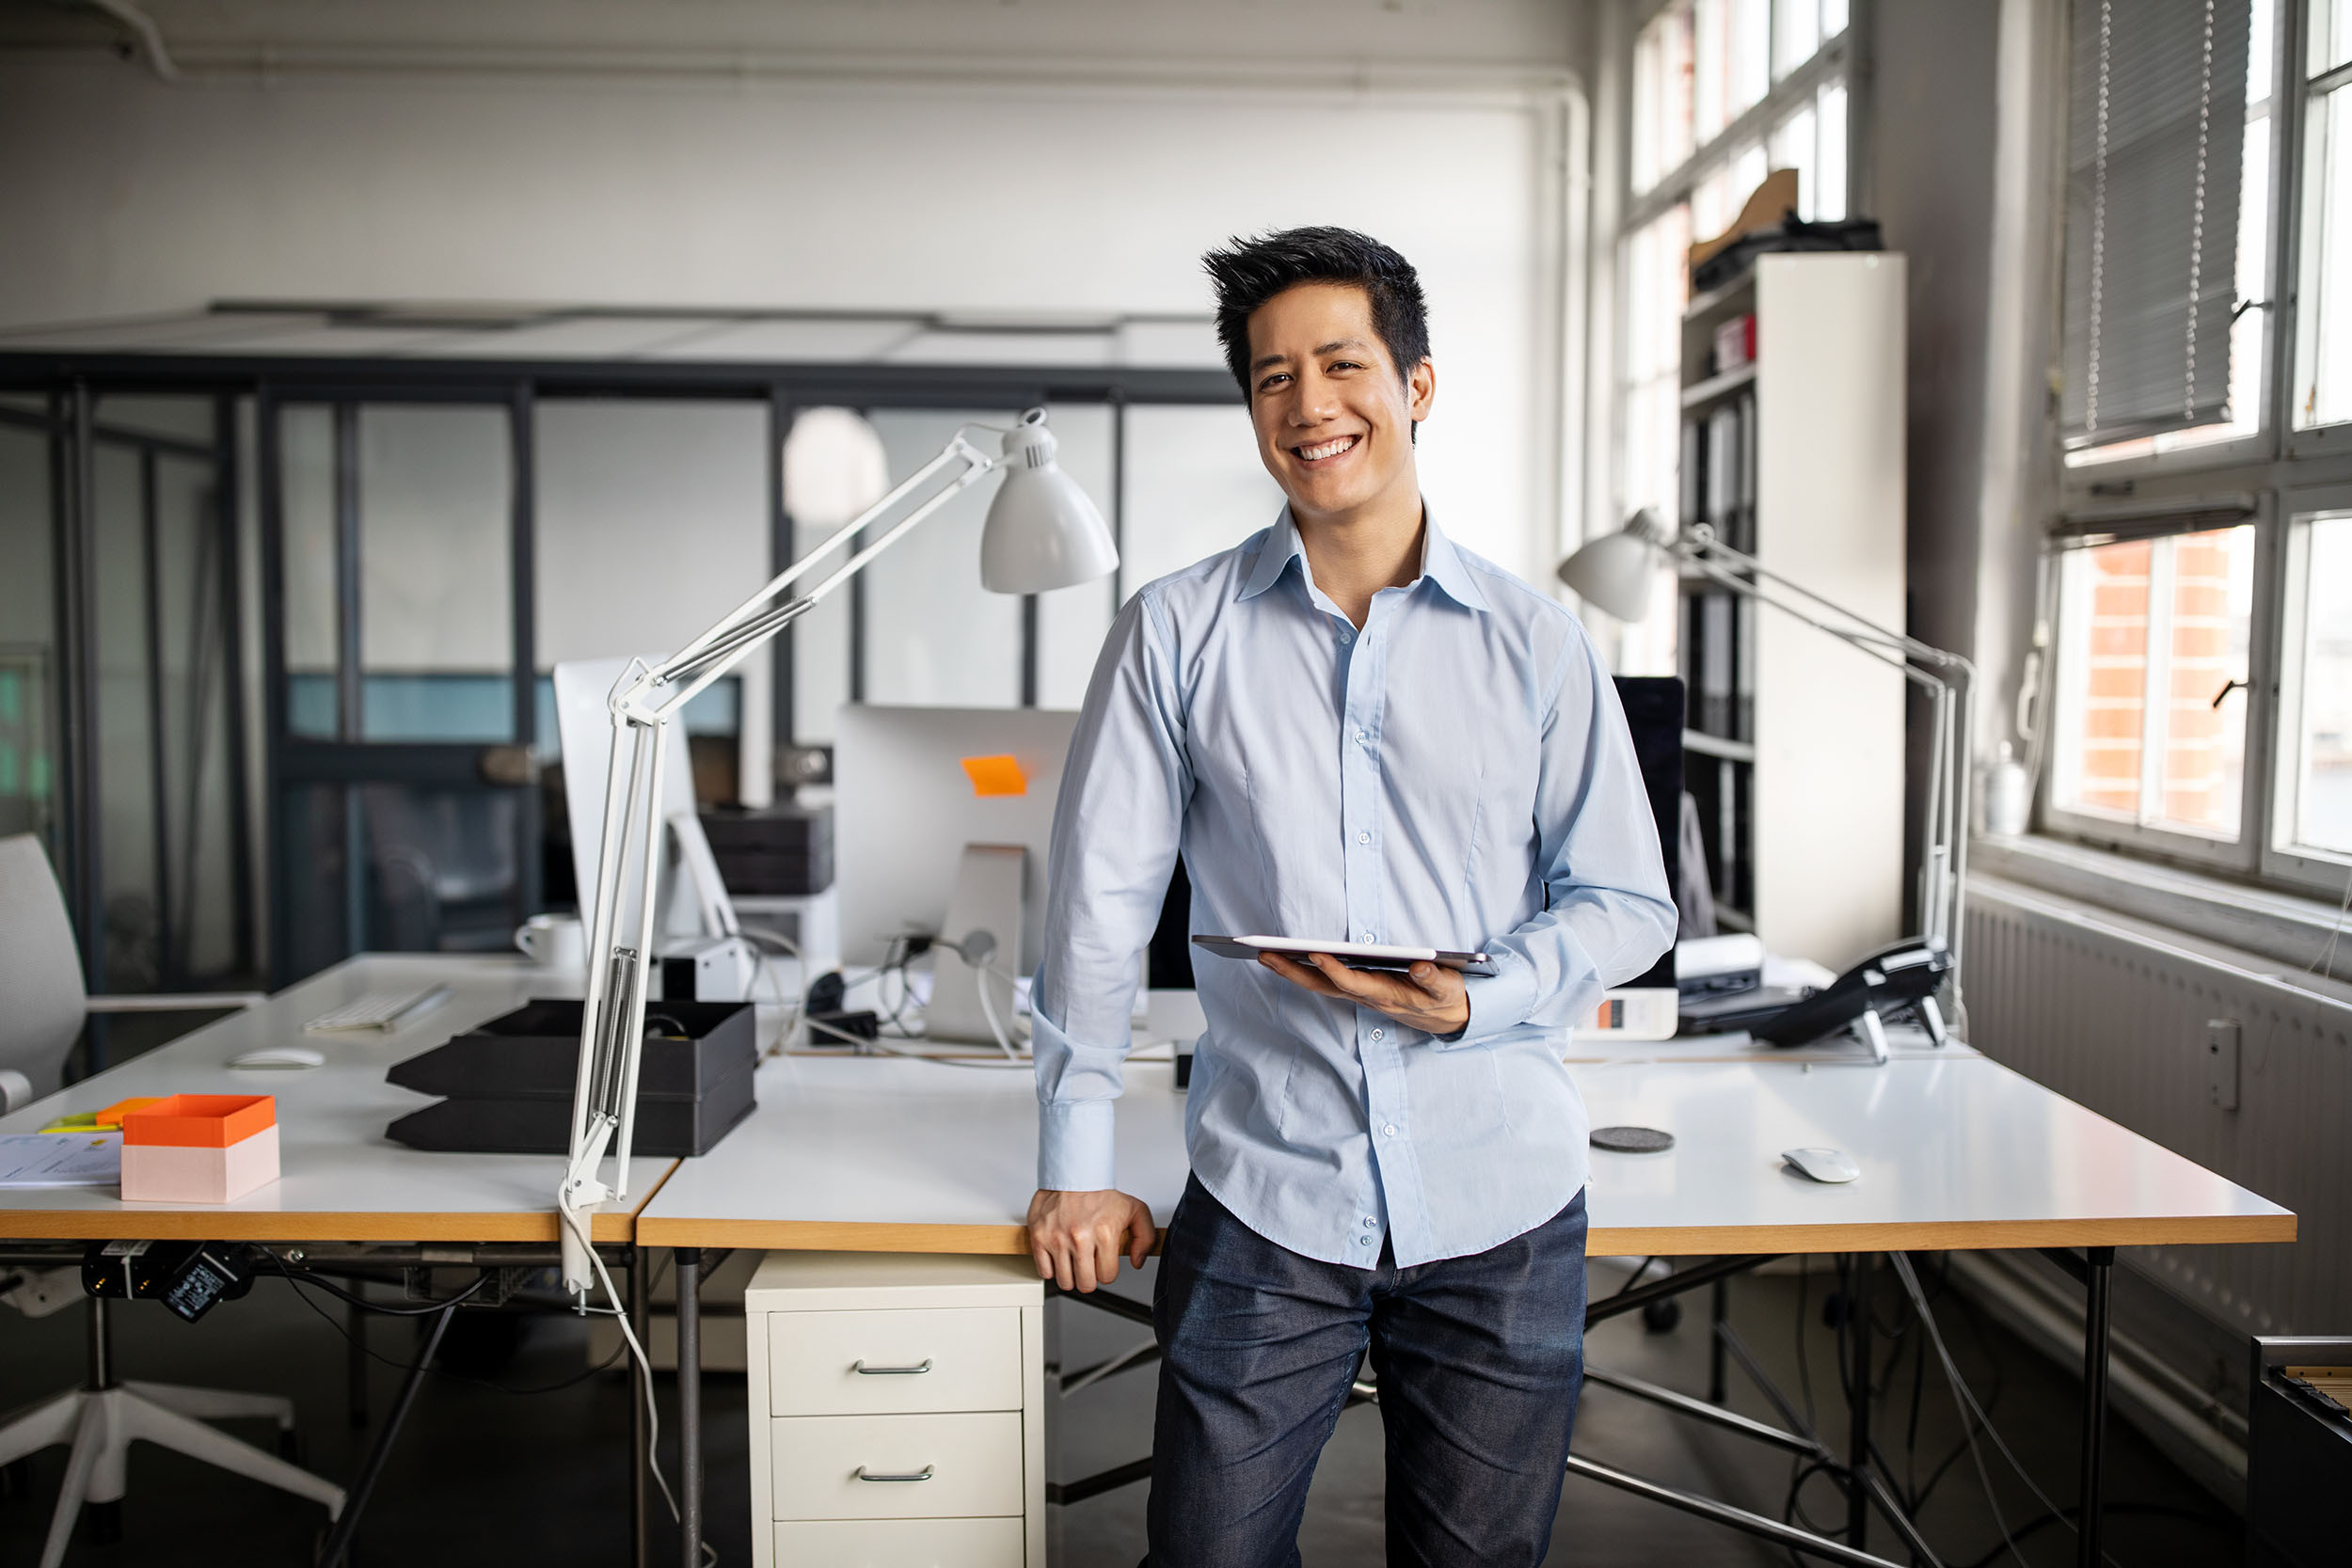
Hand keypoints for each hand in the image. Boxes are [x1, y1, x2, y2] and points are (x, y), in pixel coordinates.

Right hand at [1027, 1188, 1155, 1292]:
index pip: (1107, 1276)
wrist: (1072, 1173)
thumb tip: (1137, 1261)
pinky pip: (1044, 1271)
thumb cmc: (1100, 1193)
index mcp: (1104, 1233)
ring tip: (1074, 1261)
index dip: (1107, 1271)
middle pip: (1085, 1284)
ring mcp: (1057, 1239)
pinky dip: (1051, 1269)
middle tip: (1088, 1265)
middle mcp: (1080, 1238)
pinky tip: (1059, 1257)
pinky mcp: (1039, 1237)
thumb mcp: (1134, 1209)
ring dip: (1070, 1275)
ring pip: (1064, 1281)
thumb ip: (1145, 1237)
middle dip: (1089, 1278)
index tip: (1103, 1262)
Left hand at [1258, 952, 1470, 1036]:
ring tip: (1266, 955)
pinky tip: (1287, 960)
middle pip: (1324, 987)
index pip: (1355, 984)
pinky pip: (1326, 984)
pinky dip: (1304, 972)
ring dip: (1293, 972)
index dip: (1334, 970)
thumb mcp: (1447, 990)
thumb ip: (1434, 980)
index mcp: (1388, 996)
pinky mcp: (1359, 991)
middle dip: (1294, 972)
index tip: (1315, 952)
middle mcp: (1368, 998)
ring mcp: (1361, 996)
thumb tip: (1419, 967)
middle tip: (1264, 955)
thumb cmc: (1445, 1000)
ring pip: (1321, 986)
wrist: (1448, 1019)